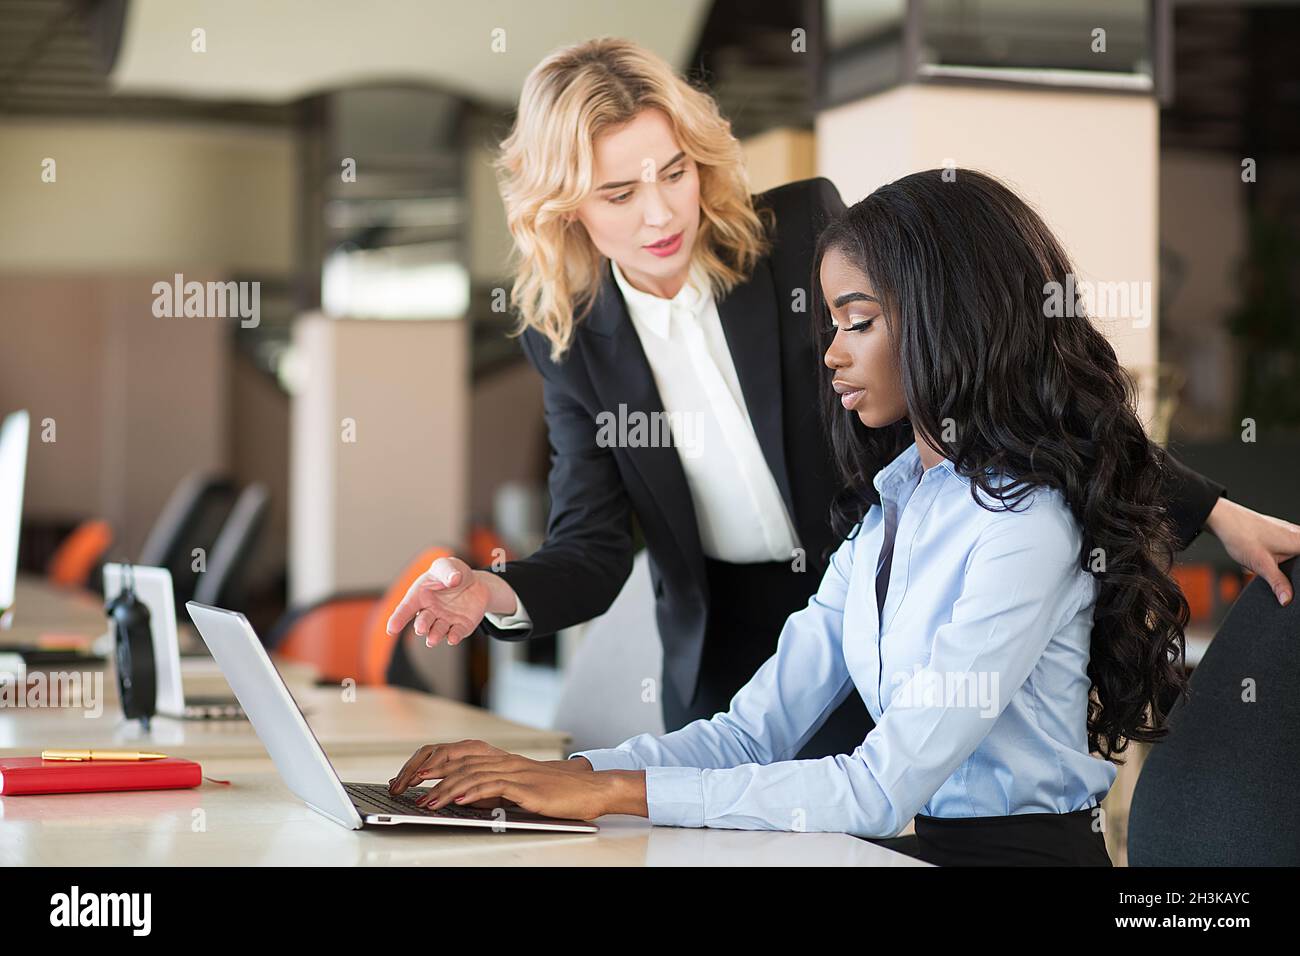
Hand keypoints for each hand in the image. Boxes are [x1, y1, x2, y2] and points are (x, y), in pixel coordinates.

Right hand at [385, 555, 487, 645]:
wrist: (475, 583)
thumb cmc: (453, 574)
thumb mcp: (447, 566)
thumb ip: (448, 571)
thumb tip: (454, 579)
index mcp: (420, 596)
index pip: (406, 608)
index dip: (398, 619)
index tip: (391, 629)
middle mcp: (430, 612)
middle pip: (422, 622)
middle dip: (421, 626)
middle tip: (421, 629)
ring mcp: (445, 621)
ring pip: (437, 631)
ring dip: (434, 636)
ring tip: (432, 640)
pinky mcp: (460, 627)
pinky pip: (456, 634)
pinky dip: (454, 637)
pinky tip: (452, 639)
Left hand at [394, 745, 638, 820]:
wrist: (589, 790)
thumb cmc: (553, 793)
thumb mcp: (514, 789)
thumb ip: (489, 788)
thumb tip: (458, 798)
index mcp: (499, 758)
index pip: (456, 752)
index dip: (429, 762)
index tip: (407, 777)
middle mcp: (504, 760)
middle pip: (457, 761)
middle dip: (427, 775)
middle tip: (404, 789)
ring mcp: (516, 771)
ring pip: (471, 774)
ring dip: (445, 790)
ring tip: (425, 804)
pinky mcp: (527, 787)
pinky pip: (495, 786)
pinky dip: (473, 793)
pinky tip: (459, 802)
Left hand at [1206, 497, 1299, 605]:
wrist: (1223, 519)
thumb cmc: (1241, 536)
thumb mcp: (1261, 565)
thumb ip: (1278, 583)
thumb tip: (1287, 599)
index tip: (1292, 579)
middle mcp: (1299, 534)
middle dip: (1297, 572)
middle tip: (1282, 580)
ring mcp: (1291, 532)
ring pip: (1298, 554)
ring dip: (1293, 566)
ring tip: (1274, 569)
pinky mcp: (1282, 533)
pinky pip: (1292, 548)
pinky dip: (1287, 558)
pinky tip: (1276, 563)